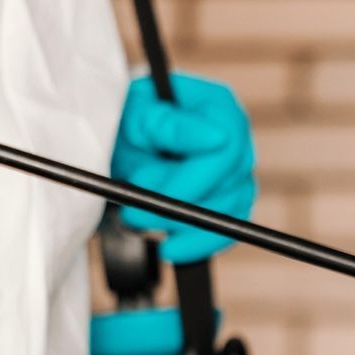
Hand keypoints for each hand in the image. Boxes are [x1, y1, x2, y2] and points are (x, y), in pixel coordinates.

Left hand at [110, 73, 255, 265]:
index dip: (192, 178)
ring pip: (231, 212)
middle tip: (134, 214)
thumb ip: (171, 125)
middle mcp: (237, 140)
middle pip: (230, 185)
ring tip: (139, 222)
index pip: (226, 150)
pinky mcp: (231, 203)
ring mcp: (238, 174)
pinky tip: (171, 247)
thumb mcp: (135, 116)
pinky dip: (199, 243)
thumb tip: (218, 137)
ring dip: (184, 226)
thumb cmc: (124, 122)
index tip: (148, 191)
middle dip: (181, 207)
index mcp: (219, 107)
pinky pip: (228, 231)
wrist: (117, 143)